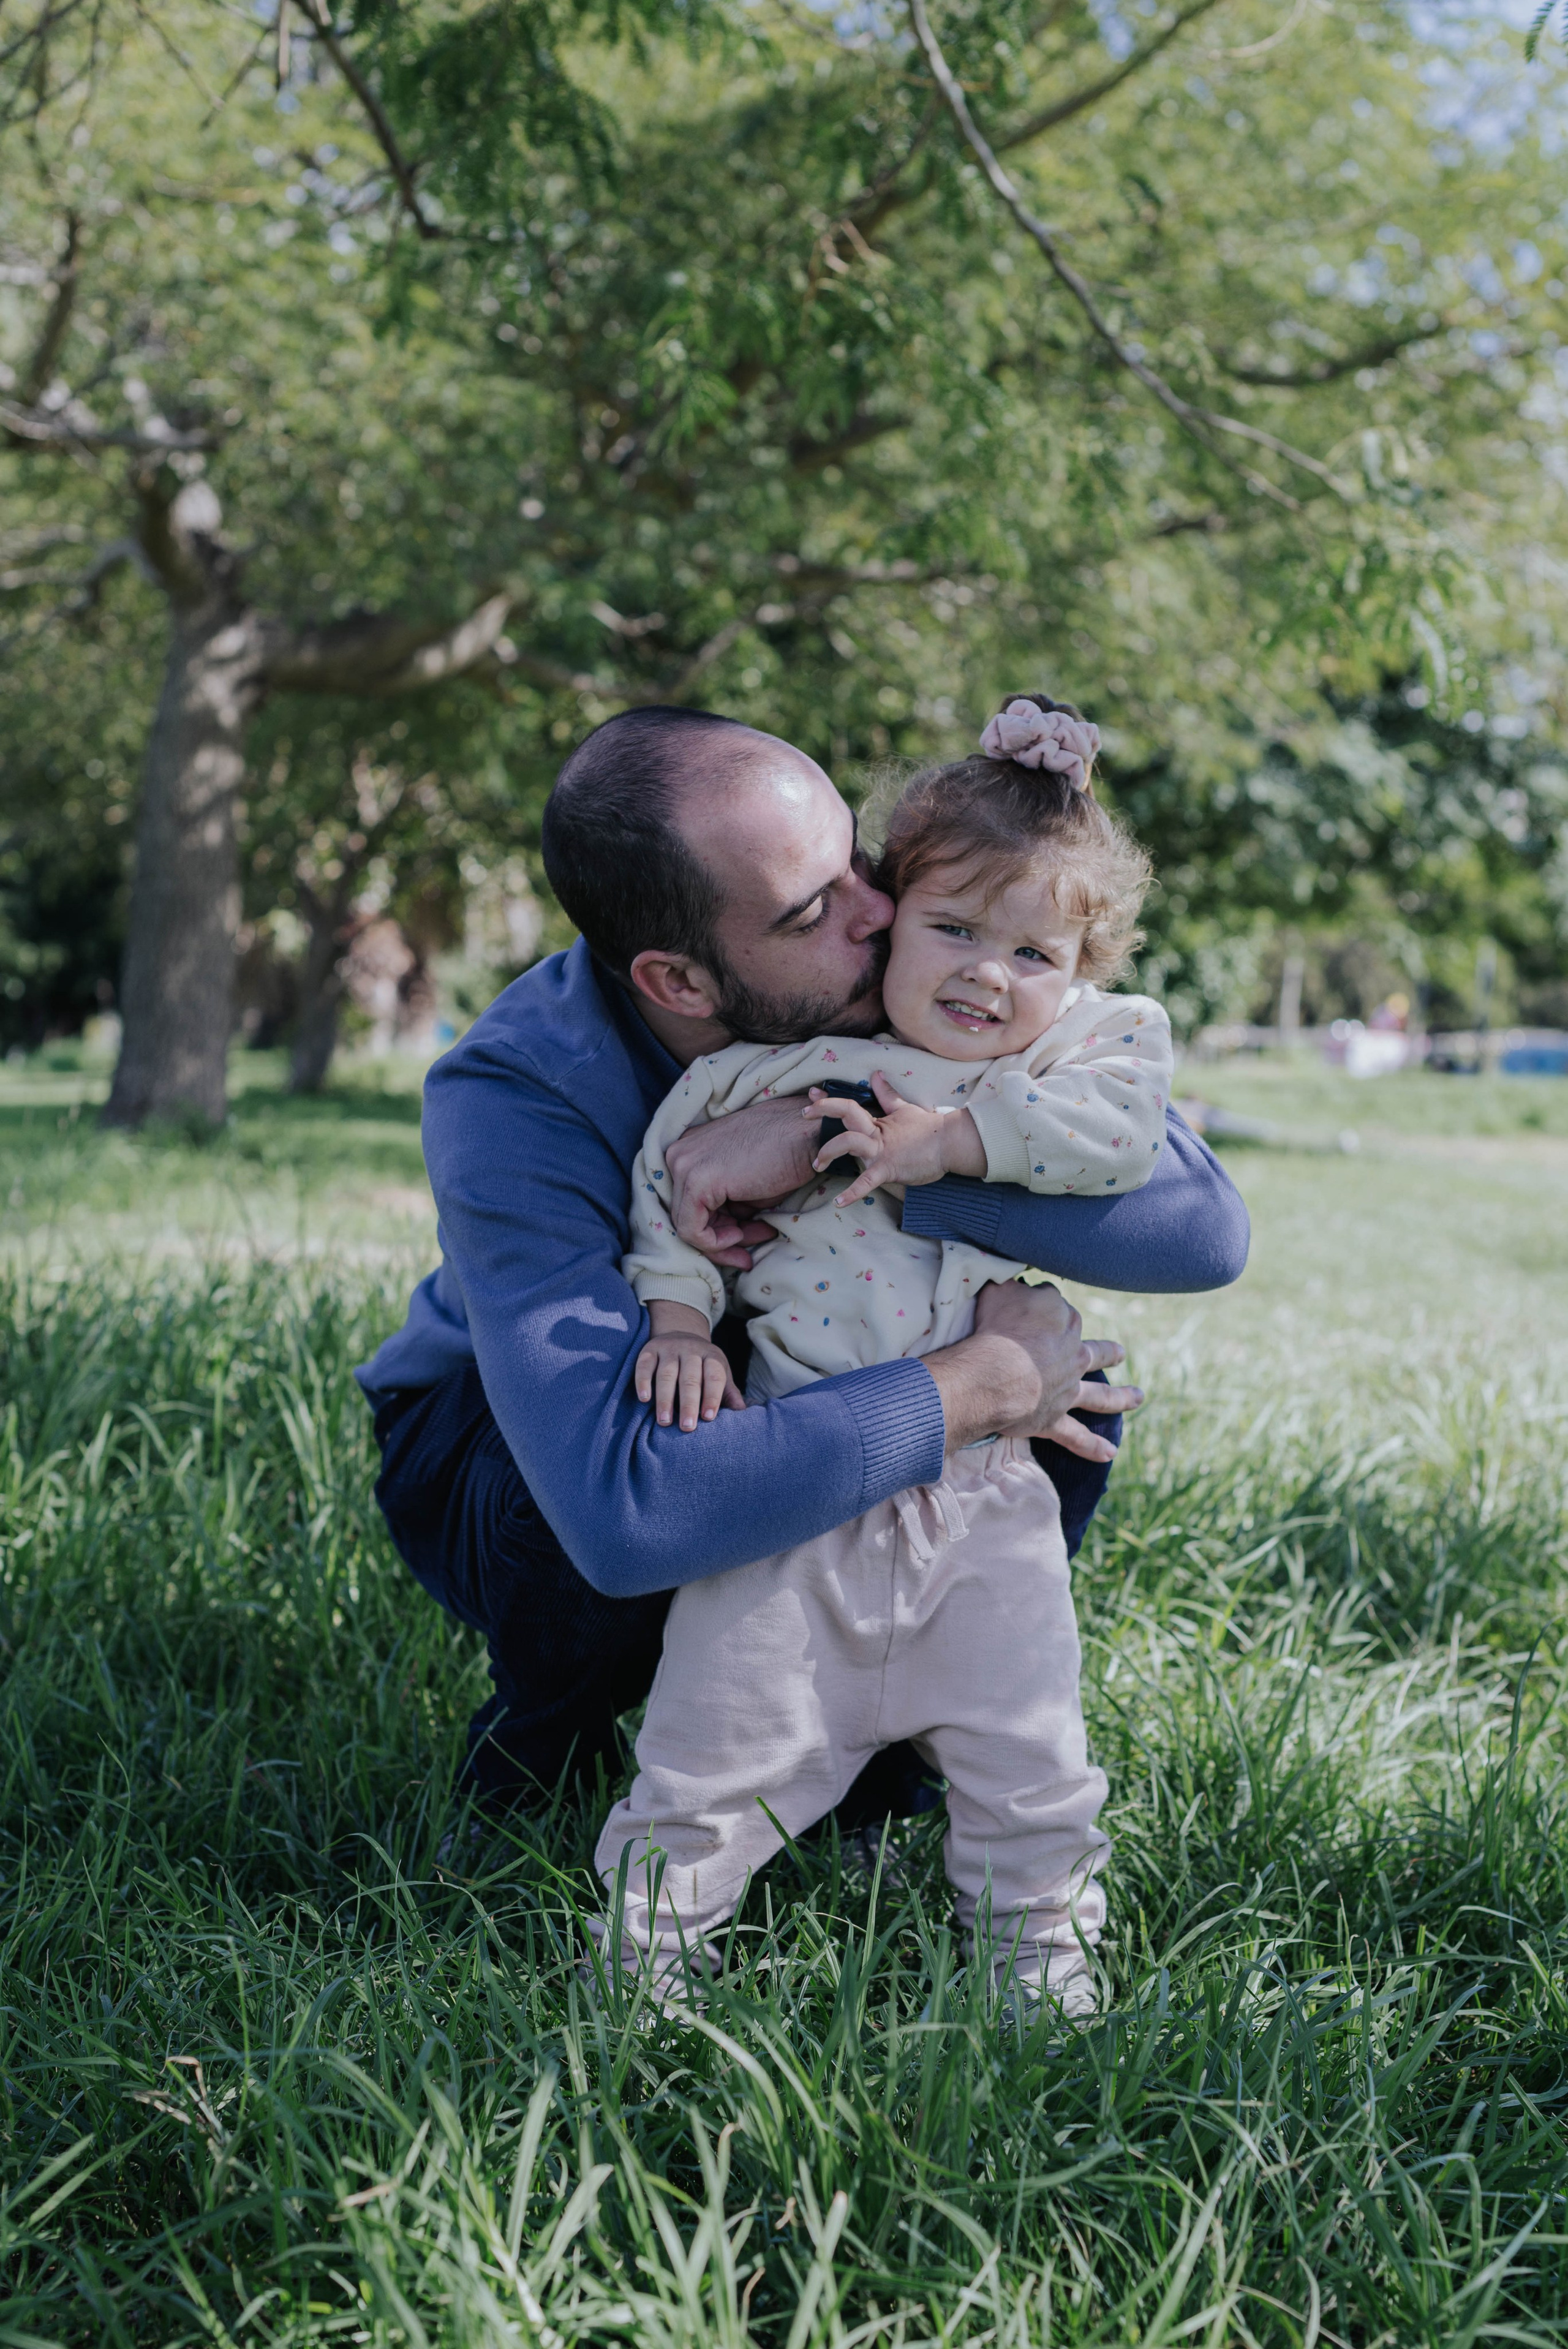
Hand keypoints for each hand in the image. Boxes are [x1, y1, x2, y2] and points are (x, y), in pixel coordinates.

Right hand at [634, 1303, 746, 1431]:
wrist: (680, 1334)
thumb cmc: (702, 1365)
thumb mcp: (719, 1373)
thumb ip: (728, 1392)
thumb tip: (742, 1412)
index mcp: (711, 1357)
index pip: (714, 1376)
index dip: (712, 1396)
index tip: (708, 1417)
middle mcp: (691, 1350)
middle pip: (690, 1378)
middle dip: (689, 1403)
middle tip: (687, 1427)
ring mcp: (669, 1348)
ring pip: (666, 1374)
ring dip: (665, 1398)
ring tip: (664, 1421)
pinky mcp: (649, 1349)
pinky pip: (644, 1365)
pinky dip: (643, 1381)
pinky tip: (644, 1398)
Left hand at [664, 1095, 817, 1267]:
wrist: (808, 1137)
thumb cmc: (785, 1156)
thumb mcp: (747, 1188)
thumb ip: (729, 1208)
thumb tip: (728, 1235)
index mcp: (690, 1150)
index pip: (690, 1202)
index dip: (717, 1228)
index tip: (743, 1239)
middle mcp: (678, 1154)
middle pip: (686, 1214)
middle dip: (720, 1237)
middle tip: (751, 1246)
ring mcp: (683, 1166)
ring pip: (687, 1225)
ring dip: (722, 1242)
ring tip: (758, 1235)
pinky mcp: (695, 1182)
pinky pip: (691, 1230)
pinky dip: (715, 1243)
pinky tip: (740, 1234)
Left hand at [806, 1072, 984, 1205]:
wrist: (949, 1143)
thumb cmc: (927, 1128)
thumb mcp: (904, 1109)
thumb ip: (887, 1095)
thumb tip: (876, 1074)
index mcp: (876, 1122)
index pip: (848, 1106)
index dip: (827, 1100)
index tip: (811, 1096)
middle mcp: (874, 1134)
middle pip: (845, 1116)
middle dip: (822, 1112)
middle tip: (803, 1115)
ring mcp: (880, 1152)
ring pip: (849, 1143)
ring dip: (829, 1152)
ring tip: (817, 1164)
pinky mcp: (888, 1169)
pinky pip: (866, 1182)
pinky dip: (852, 1193)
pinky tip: (838, 1202)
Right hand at [925, 1279, 1142, 1457]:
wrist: (995, 1372)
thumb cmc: (995, 1328)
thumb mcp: (1000, 1291)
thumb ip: (1012, 1287)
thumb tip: (1019, 1285)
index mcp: (1062, 1320)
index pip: (1059, 1310)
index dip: (1046, 1309)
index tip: (1032, 1307)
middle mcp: (1072, 1353)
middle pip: (1096, 1350)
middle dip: (1109, 1351)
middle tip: (1122, 1353)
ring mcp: (1067, 1388)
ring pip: (1099, 1394)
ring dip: (1119, 1397)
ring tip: (1138, 1398)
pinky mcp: (1054, 1419)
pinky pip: (1075, 1435)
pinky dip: (1091, 1446)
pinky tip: (1109, 1453)